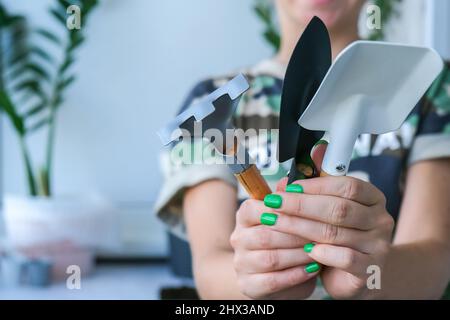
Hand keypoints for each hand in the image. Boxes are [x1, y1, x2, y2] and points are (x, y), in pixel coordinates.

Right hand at [230, 196, 318, 298]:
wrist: (269, 273)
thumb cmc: (284, 241)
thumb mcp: (286, 219)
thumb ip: (288, 201)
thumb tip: (288, 181)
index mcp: (245, 216)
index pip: (255, 209)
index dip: (282, 211)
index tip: (308, 212)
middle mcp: (238, 239)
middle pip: (265, 236)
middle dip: (297, 236)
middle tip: (322, 235)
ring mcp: (241, 264)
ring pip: (270, 258)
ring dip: (298, 255)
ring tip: (319, 252)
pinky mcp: (248, 286)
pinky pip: (272, 281)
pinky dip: (295, 275)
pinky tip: (312, 269)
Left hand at [268, 142, 394, 298]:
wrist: (356, 274)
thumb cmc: (340, 235)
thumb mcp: (331, 206)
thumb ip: (322, 181)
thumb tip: (314, 150)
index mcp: (373, 198)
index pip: (346, 185)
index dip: (314, 185)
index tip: (287, 188)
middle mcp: (380, 219)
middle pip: (338, 208)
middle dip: (300, 205)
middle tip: (273, 204)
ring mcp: (378, 245)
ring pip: (334, 233)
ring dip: (299, 227)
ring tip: (274, 223)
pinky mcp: (370, 269)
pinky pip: (343, 258)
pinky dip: (320, 253)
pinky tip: (303, 249)